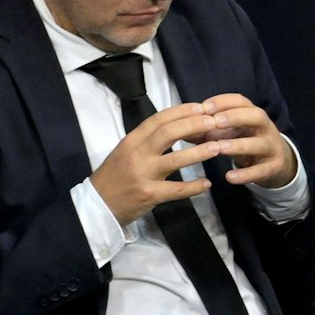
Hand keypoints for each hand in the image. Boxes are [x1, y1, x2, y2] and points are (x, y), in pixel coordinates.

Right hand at [89, 101, 221, 225]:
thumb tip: (175, 125)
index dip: (181, 111)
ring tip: (217, 147)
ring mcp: (143, 175)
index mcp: (131, 141)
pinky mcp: (149, 195)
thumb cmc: (113, 177)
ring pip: (176, 160)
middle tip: (214, 122)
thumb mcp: (125, 152)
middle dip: (194, 125)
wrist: (97, 207)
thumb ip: (146, 140)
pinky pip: (176, 190)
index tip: (201, 107)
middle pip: (169, 133)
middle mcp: (137, 155)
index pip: (158, 119)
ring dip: (199, 152)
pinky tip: (207, 184)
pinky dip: (193, 187)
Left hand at [203, 92, 296, 188]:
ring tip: (219, 148)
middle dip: (235, 117)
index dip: (223, 102)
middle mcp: (266, 128)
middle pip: (257, 115)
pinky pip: (261, 170)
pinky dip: (245, 174)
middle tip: (214, 122)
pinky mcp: (273, 167)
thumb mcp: (230, 134)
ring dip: (238, 145)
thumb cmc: (246, 143)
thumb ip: (208, 130)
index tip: (204, 107)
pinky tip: (229, 177)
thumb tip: (182, 128)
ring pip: (259, 143)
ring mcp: (272, 147)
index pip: (241, 101)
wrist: (276, 164)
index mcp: (253, 115)